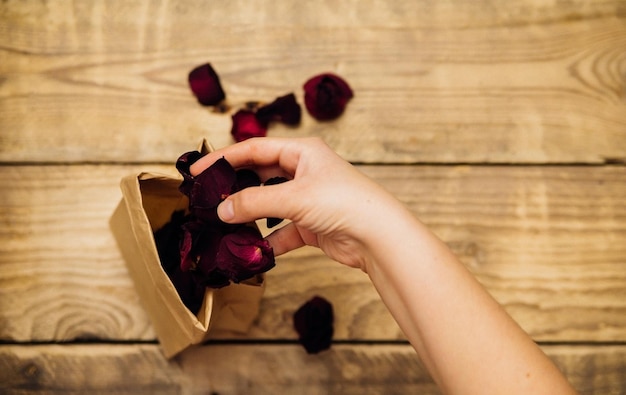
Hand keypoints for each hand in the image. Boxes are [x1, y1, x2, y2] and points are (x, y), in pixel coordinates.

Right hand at [190, 137, 405, 270]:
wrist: (379, 237)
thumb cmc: (344, 203)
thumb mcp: (294, 197)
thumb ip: (254, 202)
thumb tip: (221, 210)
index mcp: (302, 151)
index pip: (254, 149)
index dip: (223, 158)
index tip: (197, 171)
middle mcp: (305, 171)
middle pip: (259, 174)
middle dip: (234, 186)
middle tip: (206, 197)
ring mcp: (308, 198)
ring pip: (269, 204)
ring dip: (249, 214)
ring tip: (223, 222)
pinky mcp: (312, 225)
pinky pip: (281, 231)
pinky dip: (268, 240)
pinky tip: (252, 249)